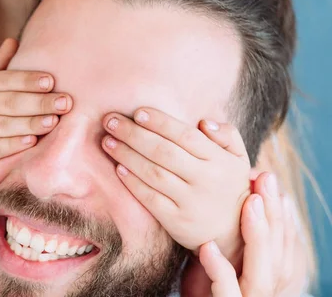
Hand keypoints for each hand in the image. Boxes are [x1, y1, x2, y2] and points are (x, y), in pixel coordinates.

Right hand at [0, 38, 72, 185]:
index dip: (27, 79)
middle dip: (38, 101)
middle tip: (65, 102)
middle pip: (7, 101)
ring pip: (1, 124)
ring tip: (53, 121)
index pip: (4, 80)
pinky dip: (12, 145)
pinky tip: (31, 142)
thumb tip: (13, 39)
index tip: (52, 80)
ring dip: (29, 122)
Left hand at [101, 107, 250, 258]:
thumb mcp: (238, 158)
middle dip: (133, 134)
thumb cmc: (226, 185)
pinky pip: (150, 199)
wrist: (232, 232)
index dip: (160, 122)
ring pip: (154, 173)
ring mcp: (191, 202)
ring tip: (107, 141)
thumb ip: (227, 135)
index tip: (137, 112)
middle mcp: (206, 180)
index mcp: (220, 160)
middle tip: (111, 121)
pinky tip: (118, 168)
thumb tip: (204, 122)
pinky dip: (133, 183)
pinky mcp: (177, 221)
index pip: (186, 136)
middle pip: (164, 152)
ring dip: (127, 155)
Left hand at [199, 171, 308, 296]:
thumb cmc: (207, 289)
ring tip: (249, 203)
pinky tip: (208, 247)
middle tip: (263, 178)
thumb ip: (233, 232)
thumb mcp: (223, 258)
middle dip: (273, 212)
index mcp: (270, 276)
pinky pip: (229, 294)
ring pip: (264, 272)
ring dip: (258, 236)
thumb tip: (240, 189)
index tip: (265, 176)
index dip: (277, 208)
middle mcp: (267, 290)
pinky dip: (221, 270)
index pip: (282, 240)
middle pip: (279, 251)